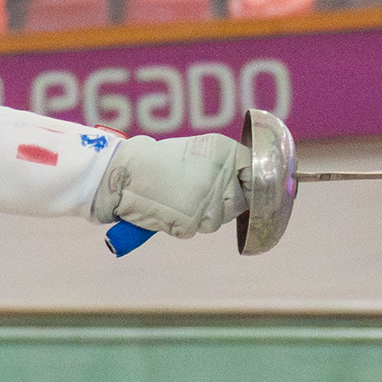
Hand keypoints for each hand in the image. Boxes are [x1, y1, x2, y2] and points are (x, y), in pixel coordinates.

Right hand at [89, 132, 248, 238]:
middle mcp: (221, 174)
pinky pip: (196, 230)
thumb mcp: (197, 152)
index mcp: (225, 152)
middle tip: (197, 195)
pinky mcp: (193, 220)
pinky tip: (168, 209)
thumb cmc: (157, 161)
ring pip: (218, 220)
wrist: (125, 172)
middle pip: (241, 202)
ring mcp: (208, 199)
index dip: (255, 185)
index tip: (250, 191)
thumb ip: (223, 166)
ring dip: (202, 216)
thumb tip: (247, 187)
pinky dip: (183, 225)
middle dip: (224, 205)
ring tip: (177, 199)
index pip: (257, 172)